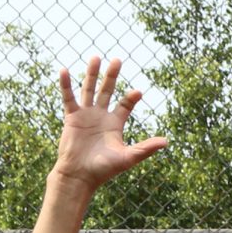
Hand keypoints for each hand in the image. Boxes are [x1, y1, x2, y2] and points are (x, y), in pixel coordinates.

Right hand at [52, 56, 164, 189]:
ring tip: (96, 57)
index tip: (137, 92)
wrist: (80, 175)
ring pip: (89, 89)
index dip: (131, 98)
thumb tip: (167, 142)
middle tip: (117, 60)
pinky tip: (64, 70)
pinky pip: (68, 98)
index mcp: (115, 124)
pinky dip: (66, 85)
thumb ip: (145, 148)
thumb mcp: (127, 157)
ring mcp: (86, 115)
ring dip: (92, 74)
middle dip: (112, 76)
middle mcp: (101, 117)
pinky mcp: (72, 117)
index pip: (124, 105)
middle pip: (107, 91)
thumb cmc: (103, 169)